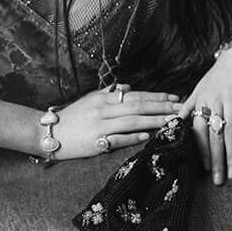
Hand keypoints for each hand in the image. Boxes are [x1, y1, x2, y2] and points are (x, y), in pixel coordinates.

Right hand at [40, 84, 186, 163]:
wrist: (50, 132)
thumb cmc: (72, 117)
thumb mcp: (90, 100)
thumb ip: (110, 94)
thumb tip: (128, 88)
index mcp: (104, 98)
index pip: (136, 96)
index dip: (156, 97)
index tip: (175, 98)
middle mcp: (104, 110)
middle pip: (138, 107)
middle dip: (162, 107)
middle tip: (181, 109)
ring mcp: (100, 126)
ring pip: (132, 121)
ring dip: (154, 121)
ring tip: (172, 121)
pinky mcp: (95, 142)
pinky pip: (118, 139)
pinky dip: (133, 136)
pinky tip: (148, 134)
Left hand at [183, 49, 231, 185]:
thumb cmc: (218, 75)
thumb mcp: (199, 89)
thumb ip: (188, 108)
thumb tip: (174, 124)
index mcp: (200, 101)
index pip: (198, 130)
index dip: (201, 150)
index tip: (203, 169)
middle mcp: (214, 101)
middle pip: (214, 136)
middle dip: (215, 160)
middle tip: (218, 180)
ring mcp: (231, 99)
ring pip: (230, 132)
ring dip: (231, 155)